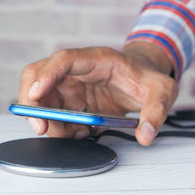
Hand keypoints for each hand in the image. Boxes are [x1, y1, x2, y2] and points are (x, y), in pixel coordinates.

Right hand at [18, 42, 177, 145]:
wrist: (145, 80)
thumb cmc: (148, 79)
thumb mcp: (162, 92)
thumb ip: (155, 111)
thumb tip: (144, 135)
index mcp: (97, 59)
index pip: (64, 60)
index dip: (46, 75)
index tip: (36, 94)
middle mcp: (77, 69)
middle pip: (38, 76)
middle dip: (32, 102)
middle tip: (41, 128)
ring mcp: (70, 84)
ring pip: (41, 99)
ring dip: (48, 121)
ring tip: (75, 133)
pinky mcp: (70, 99)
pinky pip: (53, 113)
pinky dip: (59, 127)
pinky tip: (79, 132)